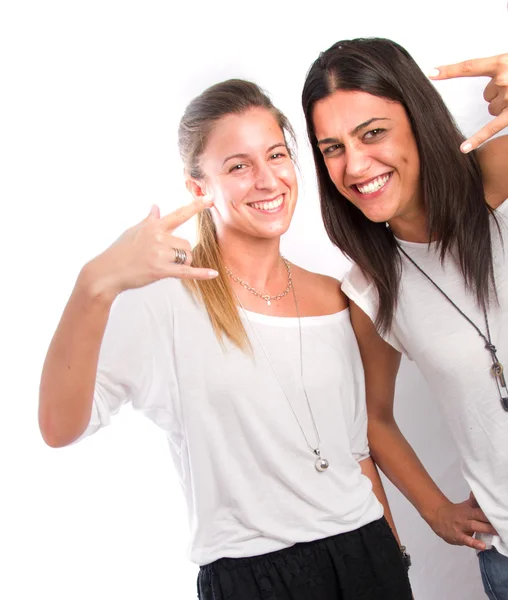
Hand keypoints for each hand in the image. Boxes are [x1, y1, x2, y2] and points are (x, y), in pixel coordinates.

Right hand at [85, 200, 217, 297]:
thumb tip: (155, 206)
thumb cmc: (120, 251)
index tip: (209, 199)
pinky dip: (200, 274)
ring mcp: (160, 254)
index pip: (179, 214)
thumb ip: (149, 220)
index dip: (195, 206)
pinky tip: (213, 274)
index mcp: (154, 227)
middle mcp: (159, 238)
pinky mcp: (161, 270)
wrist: (107, 272)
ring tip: (162, 266)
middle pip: (186, 244)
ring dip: (181, 263)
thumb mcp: (133, 231)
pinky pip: (186, 272)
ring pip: (186, 257)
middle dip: (181, 253)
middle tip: (164, 259)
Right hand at [427, 496, 497, 550]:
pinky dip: (474, 543)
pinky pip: (466, 540)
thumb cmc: (455, 512)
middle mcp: (466, 518)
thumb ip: (475, 502)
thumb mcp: (465, 506)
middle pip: (479, 518)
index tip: (500, 516)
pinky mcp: (457, 536)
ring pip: (474, 527)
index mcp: (469, 511)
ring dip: (486, 530)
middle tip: (502, 524)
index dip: (491, 514)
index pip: (481, 511)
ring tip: (497, 532)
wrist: (437, 516)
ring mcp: (461, 527)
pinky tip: (482, 546)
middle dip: (491, 522)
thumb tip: (480, 493)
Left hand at [429, 54, 507, 152]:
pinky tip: (463, 149)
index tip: (431, 73)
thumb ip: (501, 72)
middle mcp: (505, 78)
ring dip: (505, 106)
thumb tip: (491, 90)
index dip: (449, 71)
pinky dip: (477, 138)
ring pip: (493, 108)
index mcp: (503, 61)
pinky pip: (491, 127)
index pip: (469, 66)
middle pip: (488, 93)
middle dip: (500, 93)